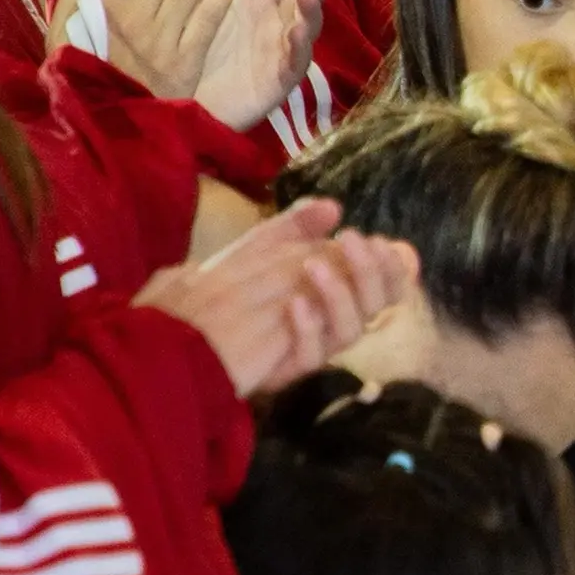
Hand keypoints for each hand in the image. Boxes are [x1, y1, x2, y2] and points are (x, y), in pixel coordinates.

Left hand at [133, 198, 420, 396]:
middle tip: (353, 241)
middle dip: (371, 272)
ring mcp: (311, 347)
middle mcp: (331, 323)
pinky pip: (312, 354)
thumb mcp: (262, 247)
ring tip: (314, 264)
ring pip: (351, 329)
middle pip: (376, 305)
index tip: (387, 244)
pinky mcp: (287, 368)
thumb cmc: (226, 290)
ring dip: (340, 293)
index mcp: (334, 294)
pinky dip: (309, 327)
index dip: (392, 268)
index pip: (381, 284)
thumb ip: (297, 226)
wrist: (182, 335)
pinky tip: (294, 302)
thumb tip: (334, 206)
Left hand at [192, 0, 328, 131]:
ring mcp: (283, 51)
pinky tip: (295, 30)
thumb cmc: (197, 49)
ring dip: (310, 6)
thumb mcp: (204, 5)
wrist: (188, 101)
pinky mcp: (280, 81)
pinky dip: (297, 46)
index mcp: (262, 2)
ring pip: (307, 25)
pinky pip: (294, 62)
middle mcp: (279, 23)